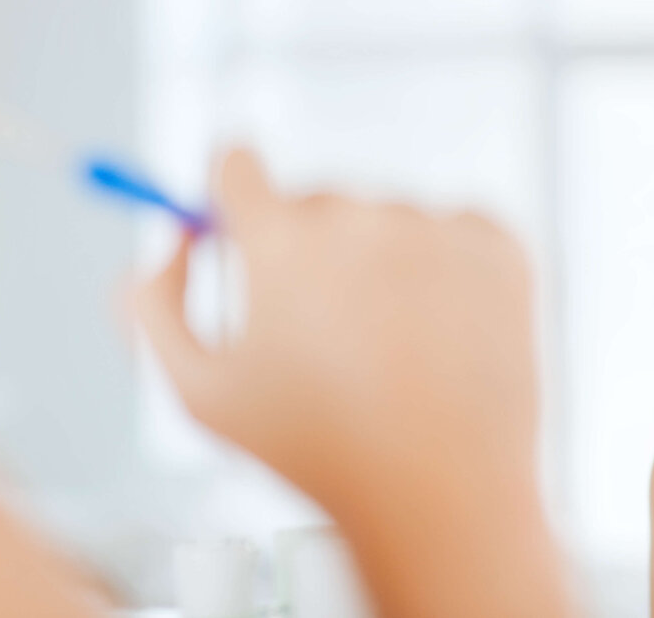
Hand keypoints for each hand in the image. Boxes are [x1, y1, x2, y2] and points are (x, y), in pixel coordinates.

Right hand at [133, 149, 571, 617]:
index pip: (236, 162)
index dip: (230, 194)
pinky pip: (455, 234)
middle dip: (307, 247)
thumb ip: (154, 305)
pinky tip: (440, 337)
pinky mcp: (499, 242)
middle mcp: (360, 213)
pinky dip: (445, 271)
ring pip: (389, 221)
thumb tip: (172, 238)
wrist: (443, 491)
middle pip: (316, 197)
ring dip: (380, 263)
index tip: (239, 222)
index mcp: (279, 238)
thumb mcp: (200, 392)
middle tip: (322, 328)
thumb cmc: (314, 451)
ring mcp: (436, 224)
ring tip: (389, 352)